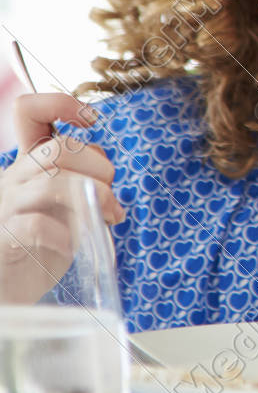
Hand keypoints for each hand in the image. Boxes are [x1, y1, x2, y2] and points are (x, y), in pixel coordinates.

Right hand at [0, 93, 122, 302]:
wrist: (5, 289)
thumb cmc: (39, 245)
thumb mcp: (63, 202)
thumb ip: (81, 179)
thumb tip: (108, 179)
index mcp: (28, 164)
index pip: (28, 111)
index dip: (60, 103)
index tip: (90, 120)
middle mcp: (13, 178)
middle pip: (58, 148)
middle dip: (99, 167)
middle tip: (112, 199)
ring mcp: (5, 208)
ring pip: (51, 180)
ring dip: (93, 197)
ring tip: (108, 217)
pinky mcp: (3, 240)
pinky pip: (34, 225)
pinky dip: (66, 233)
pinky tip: (76, 244)